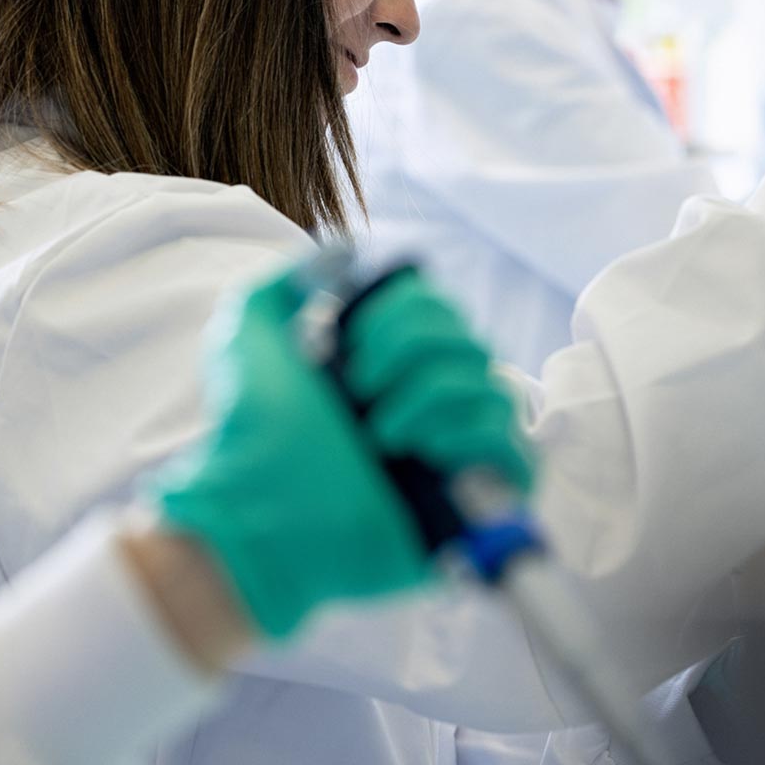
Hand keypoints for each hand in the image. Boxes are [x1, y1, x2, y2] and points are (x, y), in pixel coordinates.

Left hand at [149, 265, 529, 640]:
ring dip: (430, 398)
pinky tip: (422, 451)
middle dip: (410, 351)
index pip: (439, 309)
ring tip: (379, 433)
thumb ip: (285, 279)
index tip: (344, 344)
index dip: (399, 314)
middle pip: (470, 340)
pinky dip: (472, 437)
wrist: (251, 512)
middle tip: (357, 390)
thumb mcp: (246, 333)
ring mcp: (453, 454)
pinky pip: (518, 451)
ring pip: (494, 388)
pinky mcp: (473, 505)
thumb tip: (344, 252)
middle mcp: (428, 404)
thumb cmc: (247, 434)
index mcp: (390, 367)